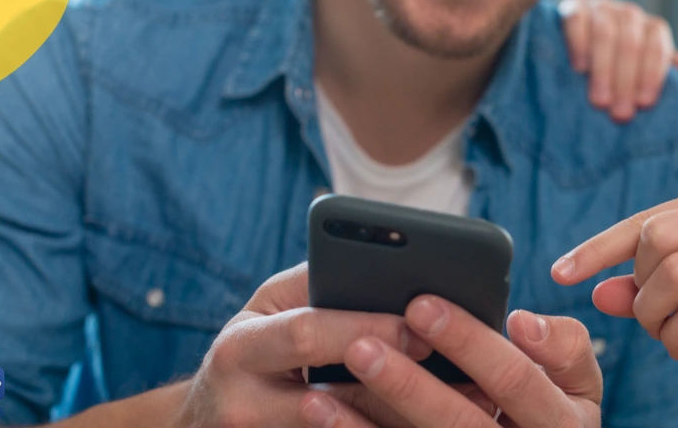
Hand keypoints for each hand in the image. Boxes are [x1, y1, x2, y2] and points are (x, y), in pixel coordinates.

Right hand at [174, 263, 483, 427]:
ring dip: (410, 418)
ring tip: (470, 403)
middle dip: (402, 383)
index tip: (422, 326)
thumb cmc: (253, 348)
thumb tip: (387, 266)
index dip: (368, 329)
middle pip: (336, 399)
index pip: (308, 336)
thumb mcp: (268, 308)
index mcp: (239, 350)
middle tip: (462, 373)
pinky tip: (432, 421)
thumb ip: (316, 285)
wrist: (207, 420)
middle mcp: (244, 406)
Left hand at [298, 296, 602, 427]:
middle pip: (461, 422)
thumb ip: (564, 347)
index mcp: (564, 422)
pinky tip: (322, 408)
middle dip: (410, 382)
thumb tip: (522, 321)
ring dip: (372, 416)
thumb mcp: (579, 383)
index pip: (515, 379)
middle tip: (363, 340)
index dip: (472, 343)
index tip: (423, 304)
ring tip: (333, 373)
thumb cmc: (552, 407)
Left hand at [551, 183, 677, 378]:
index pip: (647, 218)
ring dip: (654, 315)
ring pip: (675, 274)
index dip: (598, 247)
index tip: (561, 273)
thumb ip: (651, 282)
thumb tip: (598, 294)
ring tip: (664, 335)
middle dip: (638, 286)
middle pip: (656, 240)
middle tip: (649, 317)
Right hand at [558, 0, 677, 121]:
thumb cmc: (621, 62)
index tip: (645, 104)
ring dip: (604, 70)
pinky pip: (577, 20)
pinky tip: (578, 68)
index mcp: (652, 28)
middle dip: (627, 81)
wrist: (579, 40)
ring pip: (606, 33)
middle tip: (620, 115)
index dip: (653, 75)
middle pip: (632, 43)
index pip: (658, 47)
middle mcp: (629, 14)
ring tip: (599, 101)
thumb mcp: (650, 68)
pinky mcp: (573, 6)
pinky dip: (579, 43)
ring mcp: (600, 7)